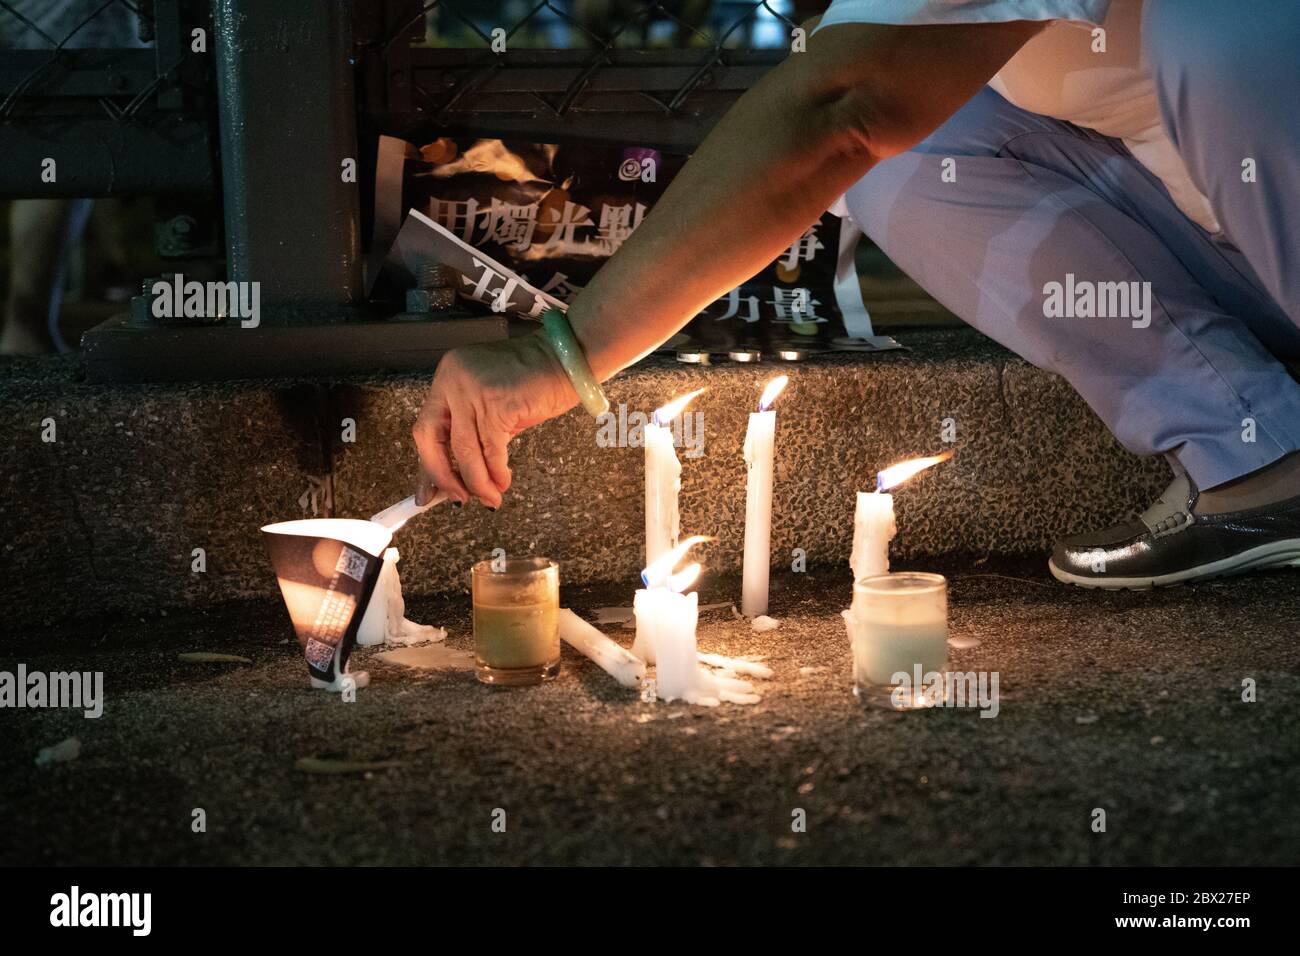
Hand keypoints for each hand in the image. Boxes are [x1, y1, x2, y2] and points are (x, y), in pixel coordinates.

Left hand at [412, 334, 577, 507]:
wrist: (568, 359)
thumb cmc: (535, 381)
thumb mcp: (492, 404)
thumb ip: (473, 432)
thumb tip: (459, 475)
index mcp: (448, 376)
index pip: (426, 427)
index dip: (427, 464)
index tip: (427, 493)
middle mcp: (453, 380)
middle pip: (431, 437)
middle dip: (442, 475)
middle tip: (457, 500)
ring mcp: (473, 390)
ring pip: (464, 450)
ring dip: (477, 481)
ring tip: (490, 499)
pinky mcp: (497, 404)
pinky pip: (491, 450)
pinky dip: (496, 472)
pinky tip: (502, 483)